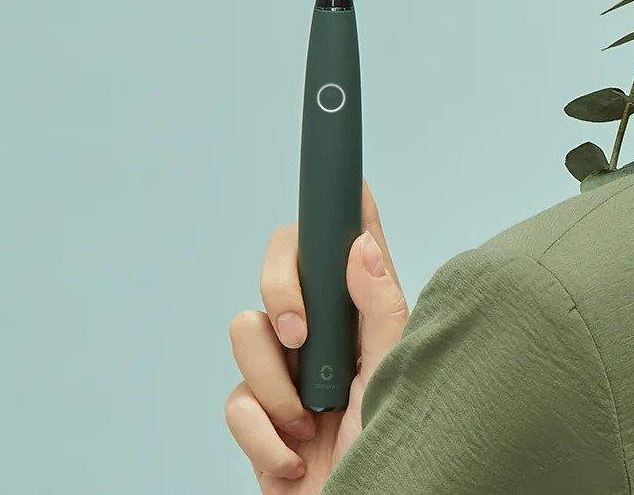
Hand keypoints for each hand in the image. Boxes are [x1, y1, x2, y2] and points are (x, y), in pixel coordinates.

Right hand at [224, 180, 408, 491]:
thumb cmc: (398, 457)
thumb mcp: (399, 378)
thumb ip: (382, 310)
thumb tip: (361, 244)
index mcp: (363, 321)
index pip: (345, 246)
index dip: (342, 206)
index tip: (347, 172)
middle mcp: (321, 339)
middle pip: (277, 267)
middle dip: (281, 292)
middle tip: (302, 333)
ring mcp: (284, 376)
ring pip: (244, 331)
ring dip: (277, 387)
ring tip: (313, 425)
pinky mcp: (256, 418)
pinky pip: (235, 402)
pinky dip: (265, 438)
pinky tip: (296, 461)